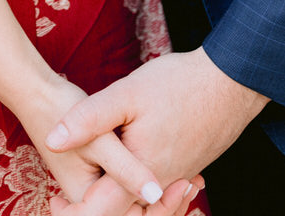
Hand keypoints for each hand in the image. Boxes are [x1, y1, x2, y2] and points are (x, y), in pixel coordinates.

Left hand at [45, 48, 267, 215]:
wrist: (231, 82)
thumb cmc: (179, 85)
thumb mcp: (127, 94)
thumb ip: (89, 119)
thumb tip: (53, 140)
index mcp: (139, 178)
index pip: (97, 214)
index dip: (71, 213)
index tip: (53, 200)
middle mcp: (158, 189)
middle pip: (119, 214)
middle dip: (91, 207)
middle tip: (61, 198)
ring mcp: (175, 180)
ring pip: (138, 203)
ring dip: (113, 196)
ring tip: (92, 175)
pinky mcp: (185, 168)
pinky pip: (155, 191)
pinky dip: (137, 188)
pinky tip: (125, 162)